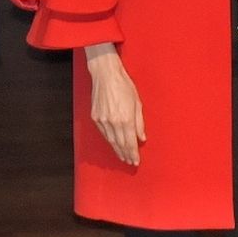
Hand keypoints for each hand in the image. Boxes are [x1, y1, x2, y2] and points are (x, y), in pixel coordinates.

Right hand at [84, 44, 144, 165]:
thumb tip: (142, 138)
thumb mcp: (137, 103)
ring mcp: (103, 120)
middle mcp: (113, 122)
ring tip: (122, 156)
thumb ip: (140, 122)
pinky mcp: (95, 117)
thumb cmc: (124, 85)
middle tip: (130, 162)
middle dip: (126, 154)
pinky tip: (113, 144)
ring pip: (111, 140)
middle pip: (120, 144)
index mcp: (126, 119)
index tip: (136, 161)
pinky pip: (103, 133)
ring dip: (117, 150)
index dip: (133, 153)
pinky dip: (109, 140)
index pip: (130, 142)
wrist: (106, 75)